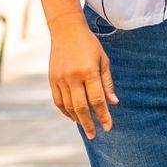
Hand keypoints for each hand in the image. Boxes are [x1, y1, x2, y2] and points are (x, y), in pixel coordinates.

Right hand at [47, 16, 115, 138]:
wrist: (66, 30)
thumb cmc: (89, 45)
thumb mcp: (103, 61)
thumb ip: (107, 83)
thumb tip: (114, 103)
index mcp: (89, 72)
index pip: (97, 100)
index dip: (103, 116)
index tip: (108, 127)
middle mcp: (73, 77)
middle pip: (81, 107)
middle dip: (89, 124)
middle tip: (94, 136)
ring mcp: (60, 79)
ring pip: (68, 106)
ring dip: (77, 119)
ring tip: (85, 127)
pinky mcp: (52, 79)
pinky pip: (58, 101)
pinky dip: (65, 111)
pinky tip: (73, 117)